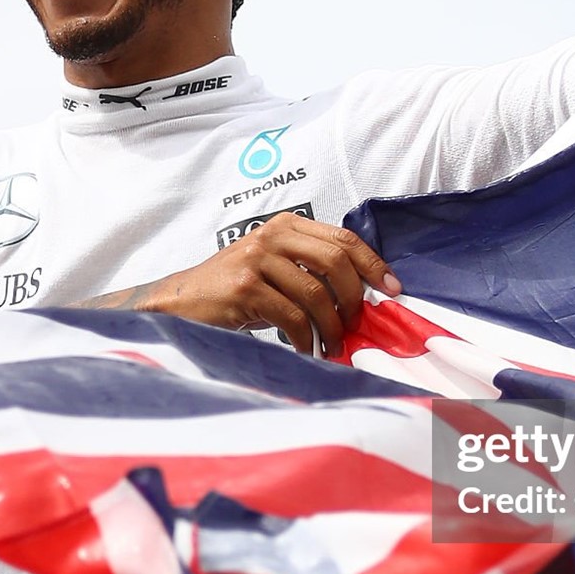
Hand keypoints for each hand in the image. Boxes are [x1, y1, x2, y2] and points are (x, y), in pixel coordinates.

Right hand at [94, 215, 400, 355]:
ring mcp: (256, 259)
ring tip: (331, 346)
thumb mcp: (274, 267)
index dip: (374, 265)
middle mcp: (272, 235)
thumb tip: (364, 296)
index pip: (344, 239)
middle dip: (355, 299)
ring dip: (330, 327)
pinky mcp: (244, 288)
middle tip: (355, 326)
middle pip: (336, 262)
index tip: (394, 290)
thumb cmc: (235, 291)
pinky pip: (292, 316)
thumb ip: (311, 269)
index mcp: (286, 225)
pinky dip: (305, 338)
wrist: (180, 302)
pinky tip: (303, 348)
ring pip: (316, 294)